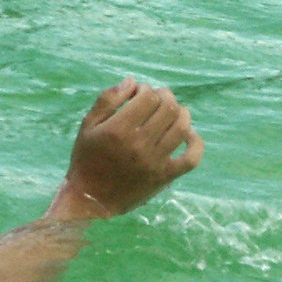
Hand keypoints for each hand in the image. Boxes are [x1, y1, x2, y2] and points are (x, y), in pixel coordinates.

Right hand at [48, 79, 202, 221]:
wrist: (91, 199)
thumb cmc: (86, 159)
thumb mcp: (87, 126)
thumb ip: (107, 100)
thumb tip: (132, 81)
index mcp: (118, 130)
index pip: (148, 97)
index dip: (147, 90)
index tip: (139, 94)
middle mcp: (139, 144)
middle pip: (169, 108)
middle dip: (165, 97)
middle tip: (157, 99)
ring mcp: (155, 161)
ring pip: (182, 127)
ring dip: (181, 113)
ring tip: (172, 112)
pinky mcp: (165, 176)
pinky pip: (192, 158)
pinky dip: (195, 142)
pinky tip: (188, 134)